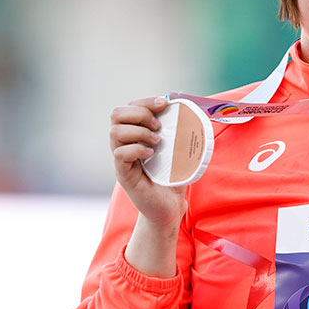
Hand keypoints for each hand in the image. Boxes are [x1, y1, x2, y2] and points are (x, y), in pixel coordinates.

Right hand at [109, 96, 187, 227]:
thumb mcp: (178, 149)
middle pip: (116, 114)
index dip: (144, 101)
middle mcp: (124, 143)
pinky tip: (151, 154)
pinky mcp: (124, 174)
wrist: (169, 207)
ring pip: (115, 132)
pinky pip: (120, 154)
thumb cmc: (173, 177)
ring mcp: (122, 158)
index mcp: (135, 134)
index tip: (164, 103)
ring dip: (139, 131)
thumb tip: (193, 109)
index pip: (129, 107)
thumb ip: (180, 131)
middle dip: (139, 113)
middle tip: (158, 125)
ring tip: (157, 142)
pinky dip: (137, 149)